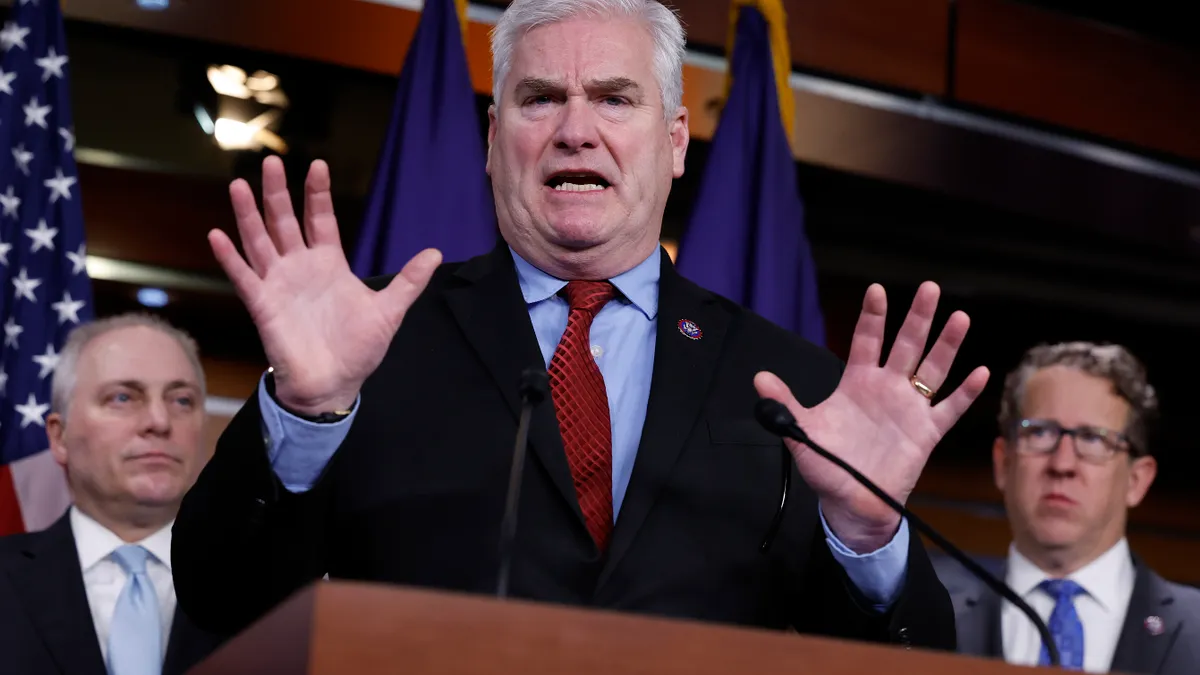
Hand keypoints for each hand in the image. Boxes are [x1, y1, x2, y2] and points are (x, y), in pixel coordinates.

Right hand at [209, 155, 441, 414]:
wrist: (334, 385)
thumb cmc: (358, 350)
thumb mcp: (389, 311)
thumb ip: (408, 281)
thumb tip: (436, 253)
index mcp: (329, 264)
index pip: (320, 219)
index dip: (317, 194)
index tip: (318, 165)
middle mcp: (300, 267)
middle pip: (285, 221)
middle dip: (278, 192)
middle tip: (273, 161)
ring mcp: (279, 284)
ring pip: (260, 241)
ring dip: (248, 214)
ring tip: (239, 184)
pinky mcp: (263, 304)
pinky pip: (243, 276)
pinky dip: (230, 257)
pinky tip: (217, 234)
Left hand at [754, 282, 988, 552]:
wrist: (851, 502)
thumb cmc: (827, 464)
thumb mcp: (801, 431)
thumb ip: (784, 403)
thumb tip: (759, 379)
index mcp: (857, 382)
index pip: (866, 340)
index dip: (872, 316)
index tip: (876, 290)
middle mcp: (887, 388)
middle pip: (906, 345)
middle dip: (917, 317)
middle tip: (929, 288)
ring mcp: (910, 408)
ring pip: (933, 369)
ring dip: (946, 345)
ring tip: (959, 318)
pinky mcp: (927, 432)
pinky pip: (950, 409)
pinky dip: (965, 393)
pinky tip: (979, 372)